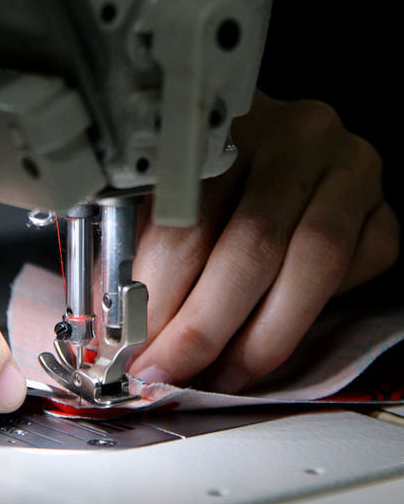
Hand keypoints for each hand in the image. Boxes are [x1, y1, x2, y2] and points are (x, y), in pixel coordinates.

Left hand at [128, 91, 398, 391]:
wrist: (267, 141)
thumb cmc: (203, 175)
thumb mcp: (157, 194)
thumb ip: (144, 249)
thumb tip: (125, 327)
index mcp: (221, 129)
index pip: (189, 220)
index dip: (160, 297)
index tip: (138, 346)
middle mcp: (293, 137)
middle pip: (252, 245)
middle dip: (206, 328)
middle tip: (173, 371)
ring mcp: (346, 168)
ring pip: (313, 263)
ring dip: (261, 336)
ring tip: (222, 374)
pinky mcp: (381, 204)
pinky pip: (359, 267)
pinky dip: (316, 312)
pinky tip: (271, 335)